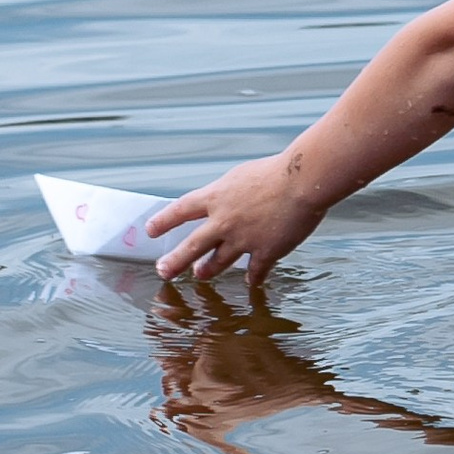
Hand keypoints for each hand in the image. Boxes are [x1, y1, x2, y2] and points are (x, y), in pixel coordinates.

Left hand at [146, 152, 335, 289]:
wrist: (303, 180)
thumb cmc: (278, 170)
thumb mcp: (243, 176)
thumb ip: (230, 193)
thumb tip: (223, 203)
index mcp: (217, 196)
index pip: (181, 210)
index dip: (164, 220)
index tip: (150, 230)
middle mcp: (224, 220)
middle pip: (192, 246)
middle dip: (175, 261)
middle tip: (163, 272)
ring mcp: (243, 239)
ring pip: (218, 262)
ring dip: (208, 270)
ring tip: (200, 275)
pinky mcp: (266, 252)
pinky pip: (256, 271)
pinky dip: (254, 277)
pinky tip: (252, 283)